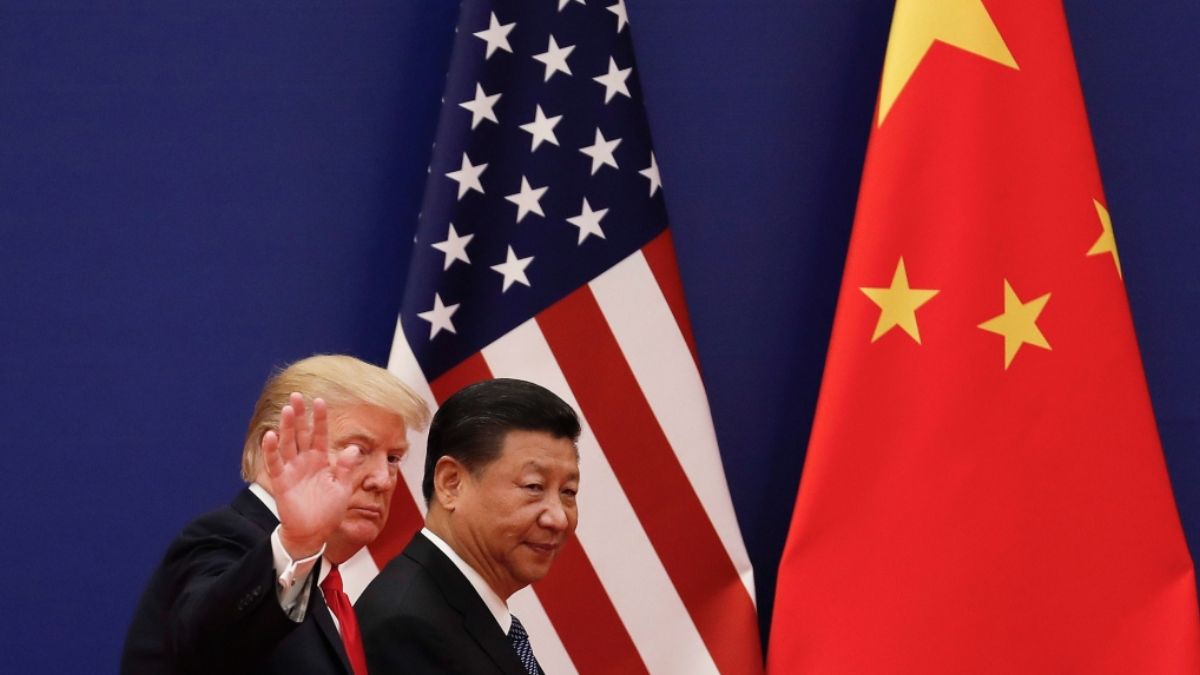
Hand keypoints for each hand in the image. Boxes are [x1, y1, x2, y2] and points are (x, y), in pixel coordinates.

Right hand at [262, 392, 355, 558]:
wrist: (314, 533)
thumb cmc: (328, 511)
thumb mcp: (342, 488)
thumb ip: (345, 469)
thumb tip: (353, 450)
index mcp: (321, 460)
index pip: (320, 434)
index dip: (319, 418)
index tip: (319, 400)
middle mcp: (305, 461)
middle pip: (301, 434)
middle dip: (299, 415)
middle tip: (296, 396)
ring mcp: (292, 470)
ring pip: (288, 444)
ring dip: (287, 427)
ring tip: (287, 410)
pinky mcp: (282, 482)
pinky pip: (275, 464)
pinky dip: (271, 450)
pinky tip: (270, 435)